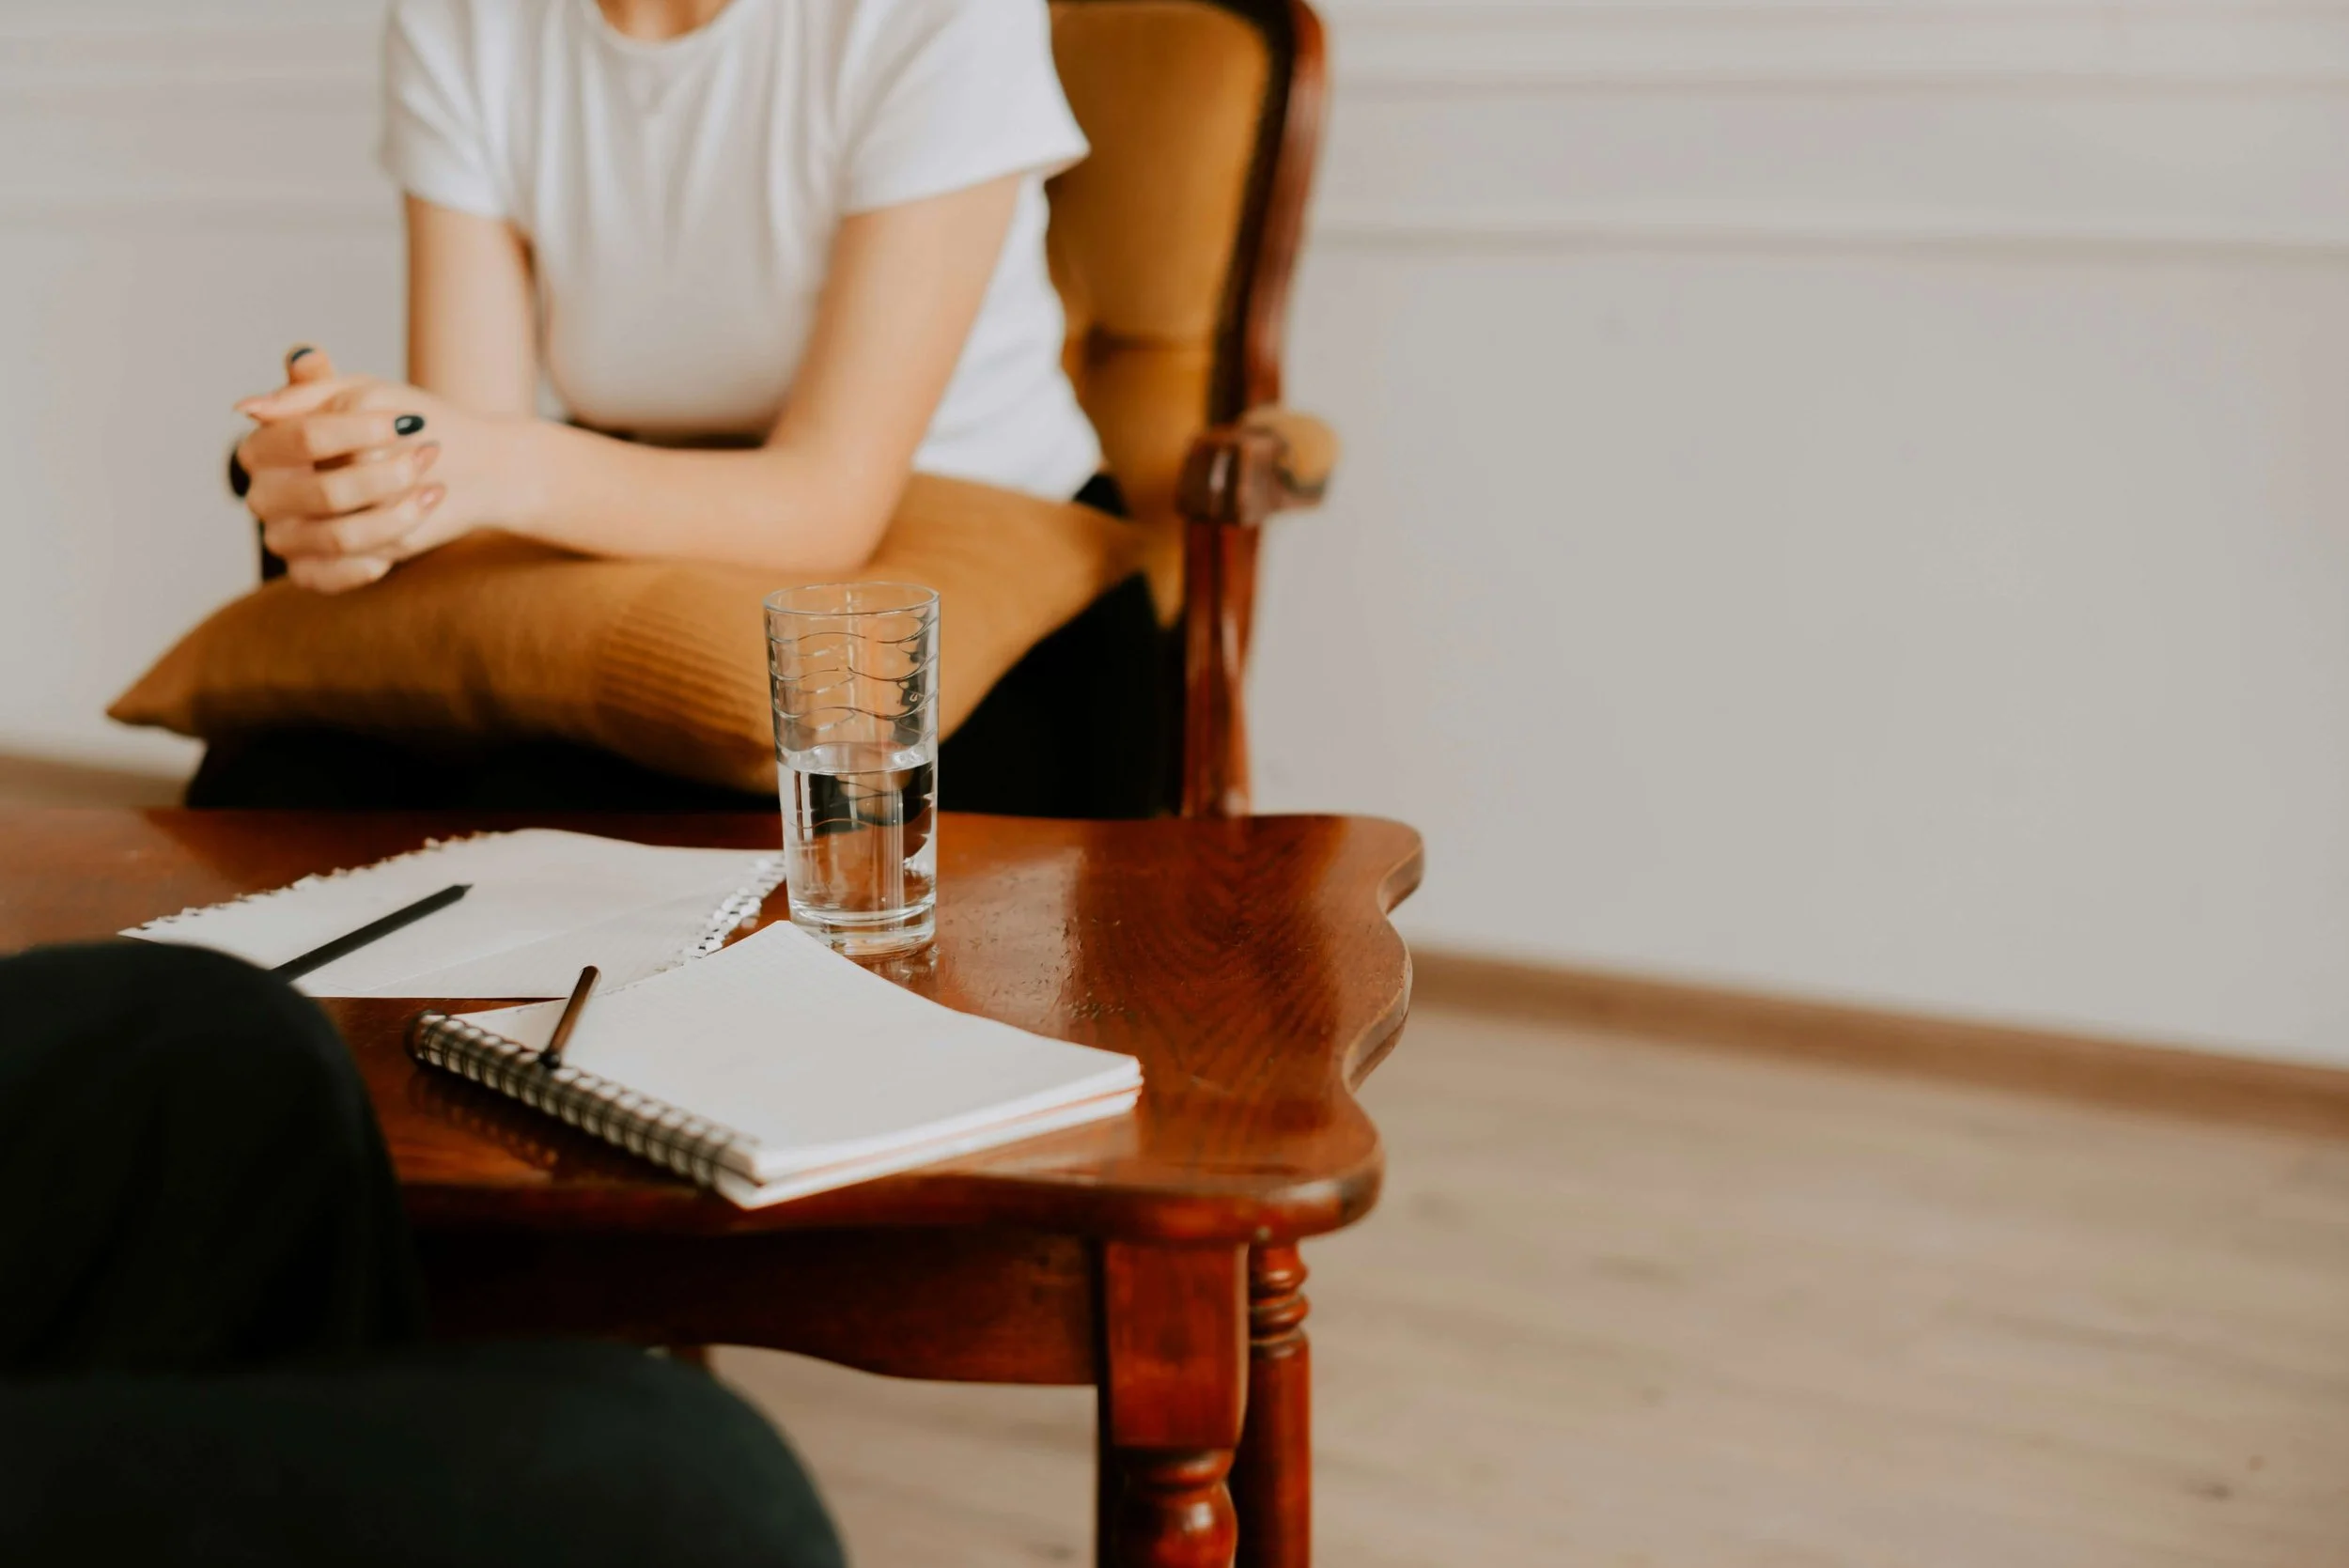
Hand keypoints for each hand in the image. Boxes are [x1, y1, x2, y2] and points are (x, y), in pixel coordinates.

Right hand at [233, 347, 533, 592]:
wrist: (440, 470)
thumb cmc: (388, 428)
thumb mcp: (357, 394)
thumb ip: (309, 389)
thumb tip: (249, 408)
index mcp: (262, 447)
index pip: (305, 438)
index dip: (360, 431)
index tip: (407, 422)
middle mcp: (263, 495)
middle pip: (328, 493)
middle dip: (388, 476)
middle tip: (429, 455)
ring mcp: (282, 537)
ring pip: (342, 537)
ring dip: (399, 514)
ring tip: (432, 489)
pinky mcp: (306, 571)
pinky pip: (339, 576)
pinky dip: (381, 555)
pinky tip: (409, 528)